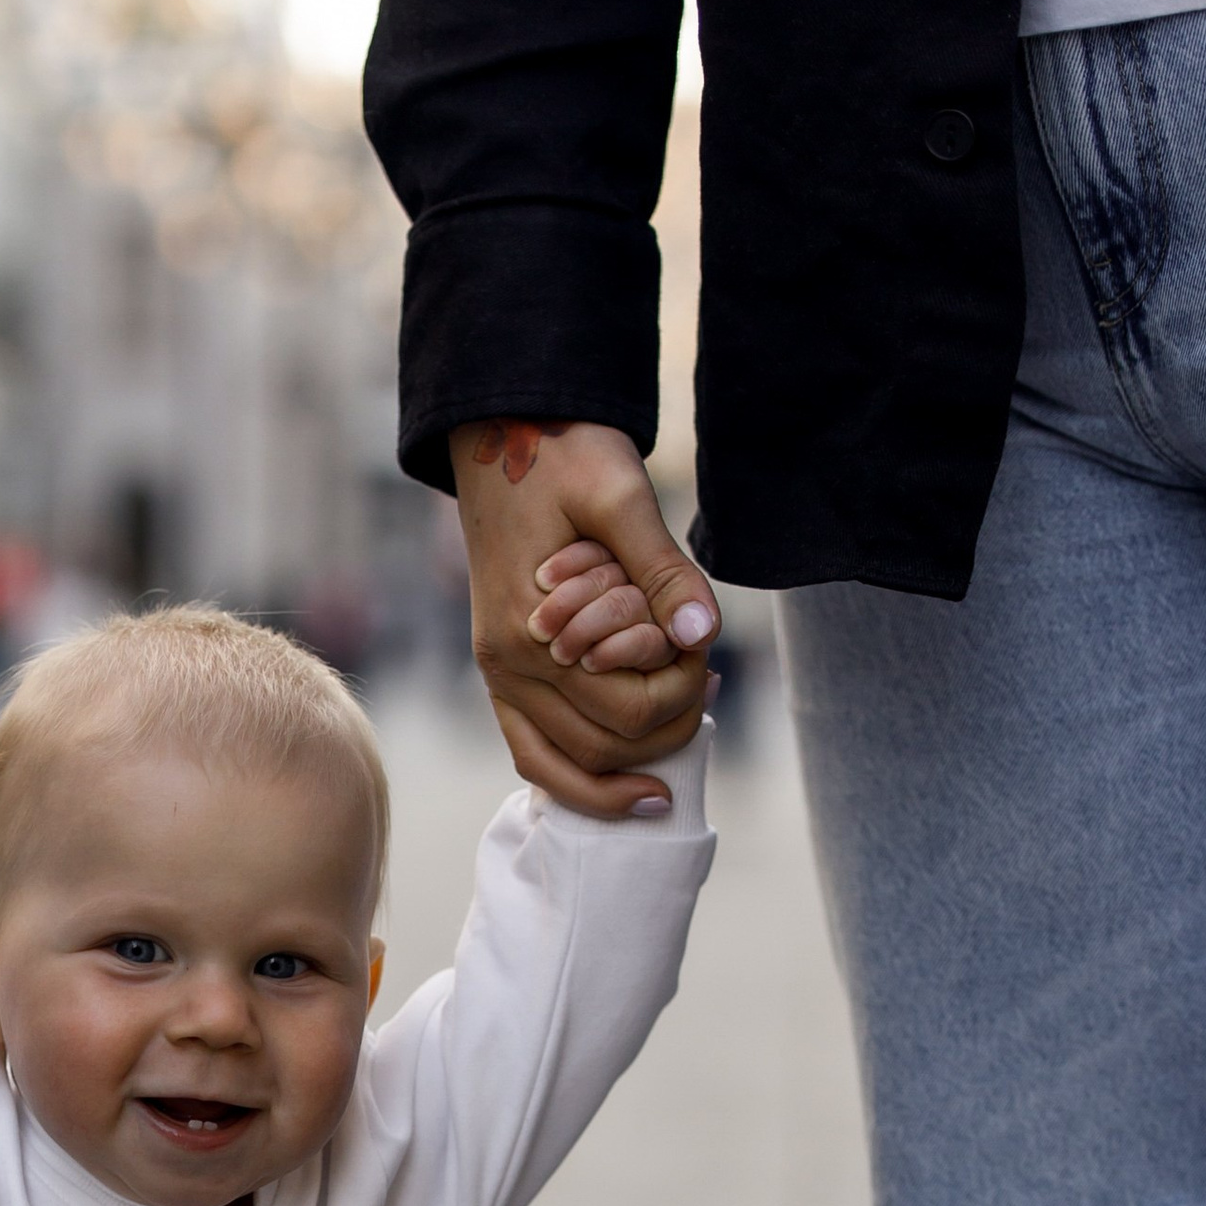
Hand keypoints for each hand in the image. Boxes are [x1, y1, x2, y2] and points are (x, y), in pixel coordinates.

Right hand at [450, 421, 717, 819]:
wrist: (504, 430)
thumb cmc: (564, 453)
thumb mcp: (621, 494)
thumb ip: (663, 570)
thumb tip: (701, 636)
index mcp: (532, 631)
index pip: (628, 711)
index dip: (681, 693)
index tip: (705, 653)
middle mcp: (508, 666)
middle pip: (603, 748)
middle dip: (665, 727)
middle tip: (706, 683)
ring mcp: (499, 674)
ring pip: (562, 767)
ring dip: (627, 764)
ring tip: (681, 724)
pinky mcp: (501, 671)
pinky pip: (533, 751)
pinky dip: (579, 775)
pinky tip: (629, 773)